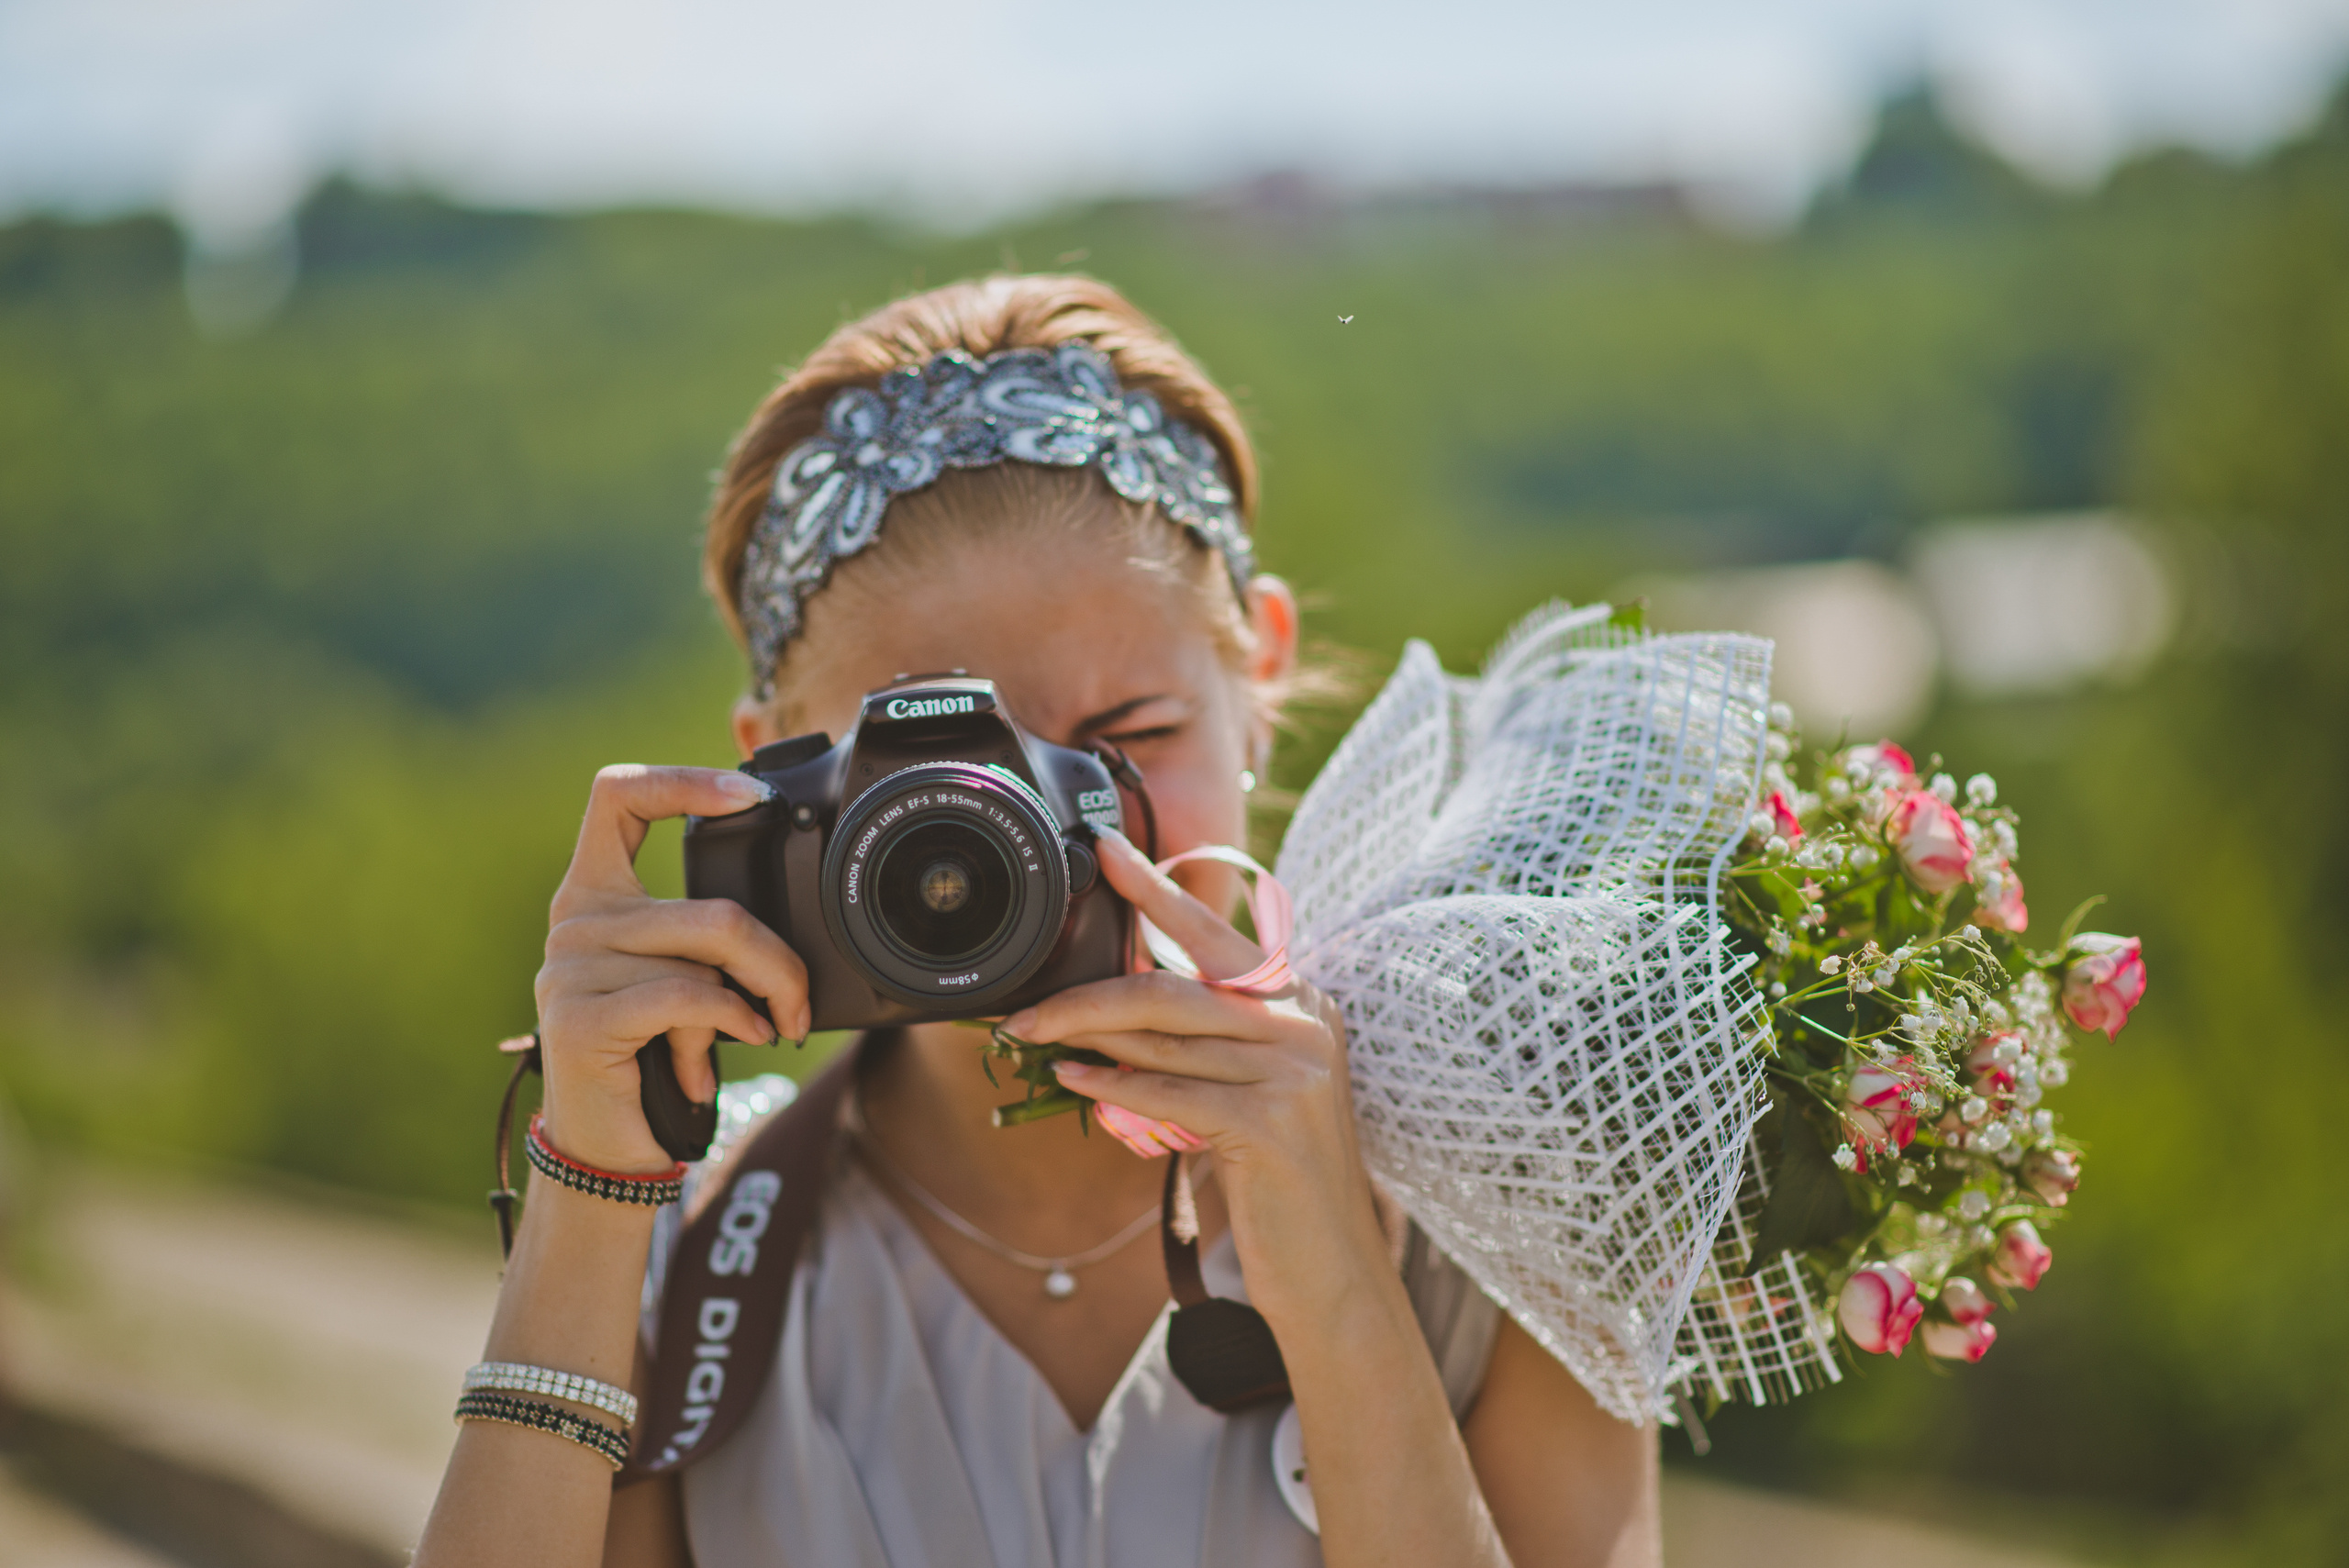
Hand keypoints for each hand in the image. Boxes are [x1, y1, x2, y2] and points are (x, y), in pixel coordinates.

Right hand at [532, 765, 809, 1172]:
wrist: (610, 1145)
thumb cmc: (654, 1055)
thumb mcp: (681, 977)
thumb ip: (705, 934)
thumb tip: (782, 921)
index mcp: (594, 892)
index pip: (618, 796)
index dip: (684, 781)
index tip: (750, 796)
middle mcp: (575, 921)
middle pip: (713, 908)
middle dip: (778, 962)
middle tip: (798, 1002)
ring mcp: (570, 967)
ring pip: (710, 955)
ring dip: (759, 1002)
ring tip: (761, 1030)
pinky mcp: (581, 1017)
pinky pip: (689, 997)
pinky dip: (731, 1022)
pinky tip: (738, 1042)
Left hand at [1001, 829, 1390, 1329]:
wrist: (1334, 1270)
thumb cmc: (1280, 1180)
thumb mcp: (1248, 1092)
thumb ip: (1201, 1043)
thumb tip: (1108, 1013)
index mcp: (1299, 1001)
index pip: (1214, 934)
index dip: (1158, 889)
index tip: (1106, 851)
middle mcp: (1303, 1022)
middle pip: (1173, 986)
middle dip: (1089, 992)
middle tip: (1027, 1007)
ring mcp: (1292, 1070)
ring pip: (1164, 1039)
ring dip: (1089, 1042)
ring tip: (1037, 1042)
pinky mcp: (1269, 1122)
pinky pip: (1168, 1092)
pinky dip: (1113, 1088)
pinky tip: (1074, 1084)